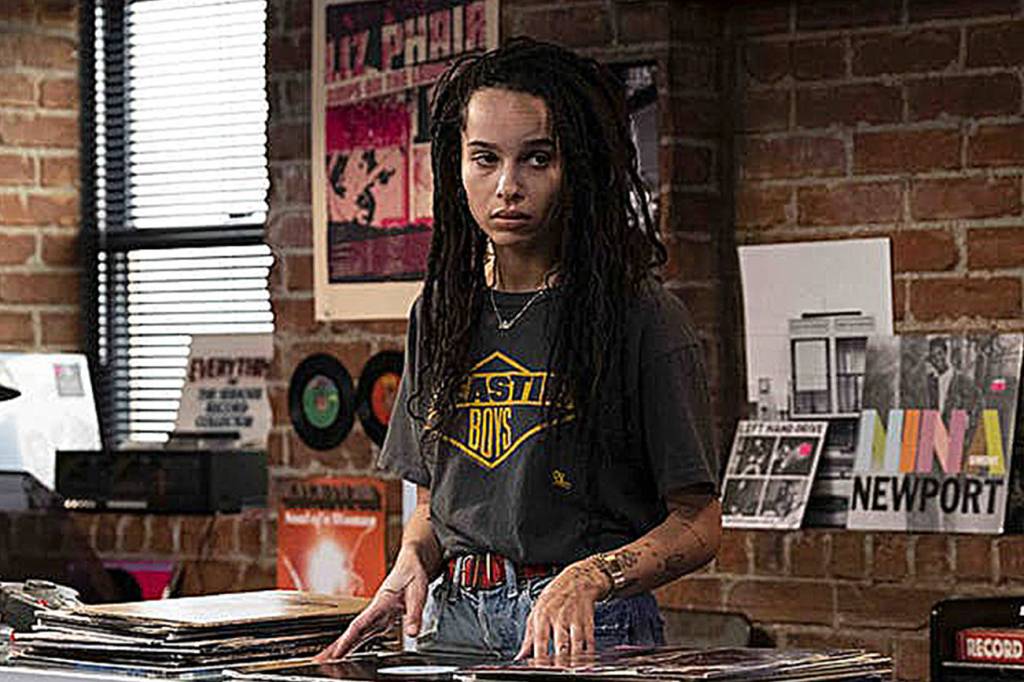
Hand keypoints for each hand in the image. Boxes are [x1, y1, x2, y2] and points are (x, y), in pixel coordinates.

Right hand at [314, 546, 431, 661]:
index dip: (347, 640)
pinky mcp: (383, 616)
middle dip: (338, 647)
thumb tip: (412, 634)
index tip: (337, 653)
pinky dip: (357, 641)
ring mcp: (379, 613)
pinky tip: (352, 649)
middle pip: (354, 632)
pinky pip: (368, 631)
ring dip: (345, 646)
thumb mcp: (418, 592)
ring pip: (359, 632)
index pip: (360, 624)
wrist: (412, 560)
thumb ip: (414, 614)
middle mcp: (377, 609)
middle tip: (321, 661)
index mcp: (381, 602)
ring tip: (331, 659)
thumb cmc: (413, 572)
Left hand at [515, 558, 610, 662]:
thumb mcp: (536, 611)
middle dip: (560, 661)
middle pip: (560, 643)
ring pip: (577, 643)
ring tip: (573, 670)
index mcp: (543, 615)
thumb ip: (528, 636)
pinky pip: (590, 639)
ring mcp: (575, 618)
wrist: (577, 579)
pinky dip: (589, 652)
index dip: (540, 656)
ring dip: (576, 659)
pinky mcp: (588, 620)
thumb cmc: (554, 596)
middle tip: (558, 672)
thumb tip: (520, 656)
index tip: (539, 668)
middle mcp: (559, 616)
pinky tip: (587, 662)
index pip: (540, 640)